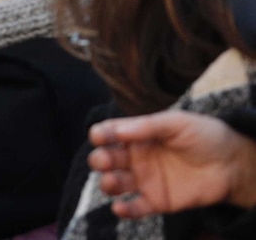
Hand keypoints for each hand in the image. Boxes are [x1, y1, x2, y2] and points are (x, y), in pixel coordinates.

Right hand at [88, 110, 255, 217]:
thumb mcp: (176, 122)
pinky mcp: (157, 201)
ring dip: (107, 184)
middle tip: (106, 160)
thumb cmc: (204, 136)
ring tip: (113, 182)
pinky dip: (124, 211)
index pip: (107, 133)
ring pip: (114, 184)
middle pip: (104, 159)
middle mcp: (135, 157)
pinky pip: (134, 208)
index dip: (100, 135)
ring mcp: (144, 180)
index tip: (101, 137)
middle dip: (99, 159)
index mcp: (136, 135)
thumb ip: (147, 126)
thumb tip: (116, 130)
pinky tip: (120, 208)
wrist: (232, 164)